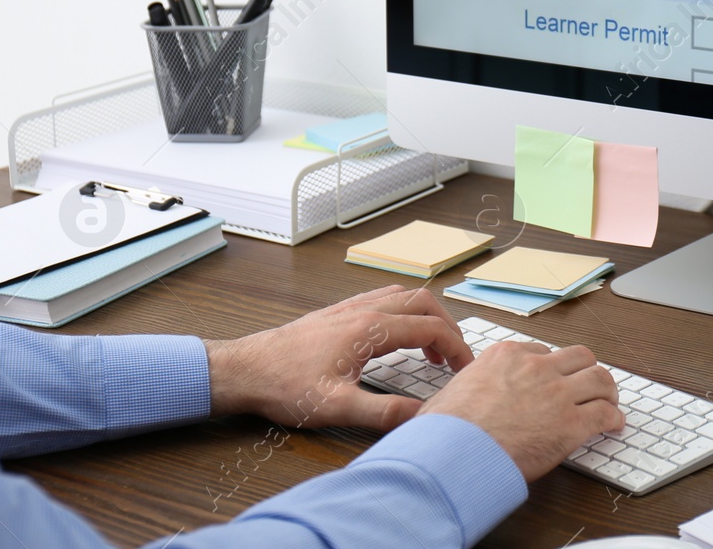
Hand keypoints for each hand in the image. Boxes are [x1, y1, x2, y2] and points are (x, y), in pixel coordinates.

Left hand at [205, 284, 470, 431]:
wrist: (245, 369)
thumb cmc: (285, 386)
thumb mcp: (336, 407)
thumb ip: (383, 412)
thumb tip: (423, 415)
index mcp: (370, 329)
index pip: (431, 328)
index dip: (457, 348)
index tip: (466, 370)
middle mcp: (364, 309)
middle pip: (424, 302)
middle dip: (448, 327)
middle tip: (454, 358)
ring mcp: (350, 307)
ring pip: (404, 297)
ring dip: (426, 317)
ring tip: (431, 349)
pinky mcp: (338, 312)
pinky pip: (384, 299)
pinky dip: (404, 313)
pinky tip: (396, 336)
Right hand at [422, 340, 623, 480]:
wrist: (456, 452)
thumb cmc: (446, 429)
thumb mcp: (451, 392)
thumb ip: (468, 386)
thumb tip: (460, 398)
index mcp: (507, 355)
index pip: (542, 351)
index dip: (551, 367)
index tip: (555, 378)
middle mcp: (536, 367)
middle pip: (578, 357)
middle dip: (586, 370)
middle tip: (590, 384)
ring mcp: (557, 393)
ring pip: (599, 378)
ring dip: (607, 391)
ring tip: (609, 401)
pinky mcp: (571, 423)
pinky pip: (605, 413)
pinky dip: (613, 418)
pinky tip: (613, 425)